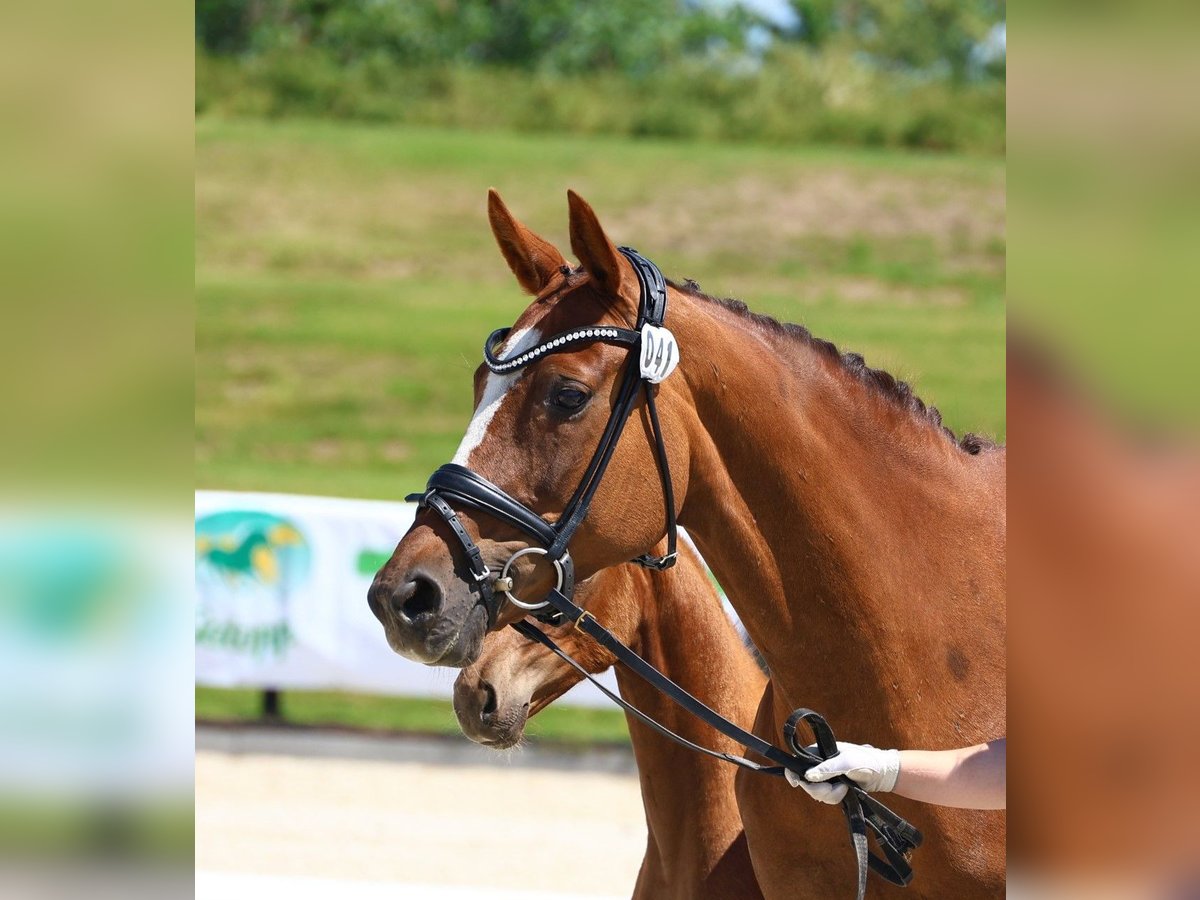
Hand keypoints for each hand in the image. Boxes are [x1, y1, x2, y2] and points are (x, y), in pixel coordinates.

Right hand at [785, 741, 900, 803]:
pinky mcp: (833, 787)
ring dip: (829, 794)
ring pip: (816, 792)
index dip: (793, 773)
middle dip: (819, 789)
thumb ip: (827, 769)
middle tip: (832, 789)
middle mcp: (820, 764)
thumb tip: (807, 776)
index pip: (798, 761)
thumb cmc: (865, 761)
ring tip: (844, 789)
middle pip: (806, 782)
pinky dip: (835, 797)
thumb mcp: (846, 762)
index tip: (795, 784)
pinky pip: (826, 797)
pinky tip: (845, 791)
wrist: (882, 773)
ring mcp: (826, 777)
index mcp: (819, 752)